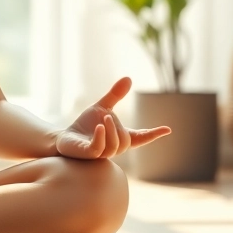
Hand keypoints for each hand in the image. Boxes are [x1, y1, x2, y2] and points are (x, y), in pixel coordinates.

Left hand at [56, 77, 171, 159]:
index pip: (140, 138)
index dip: (153, 134)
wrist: (65, 137)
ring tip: (104, 118)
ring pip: (115, 146)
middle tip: (106, 115)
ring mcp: (101, 153)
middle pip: (125, 140)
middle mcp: (113, 147)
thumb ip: (115, 95)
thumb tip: (129, 78)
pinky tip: (99, 127)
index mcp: (119, 137)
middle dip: (118, 127)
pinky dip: (101, 137)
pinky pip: (99, 149)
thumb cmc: (84, 125)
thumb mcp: (101, 106)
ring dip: (111, 130)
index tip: (168, 129)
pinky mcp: (88, 154)